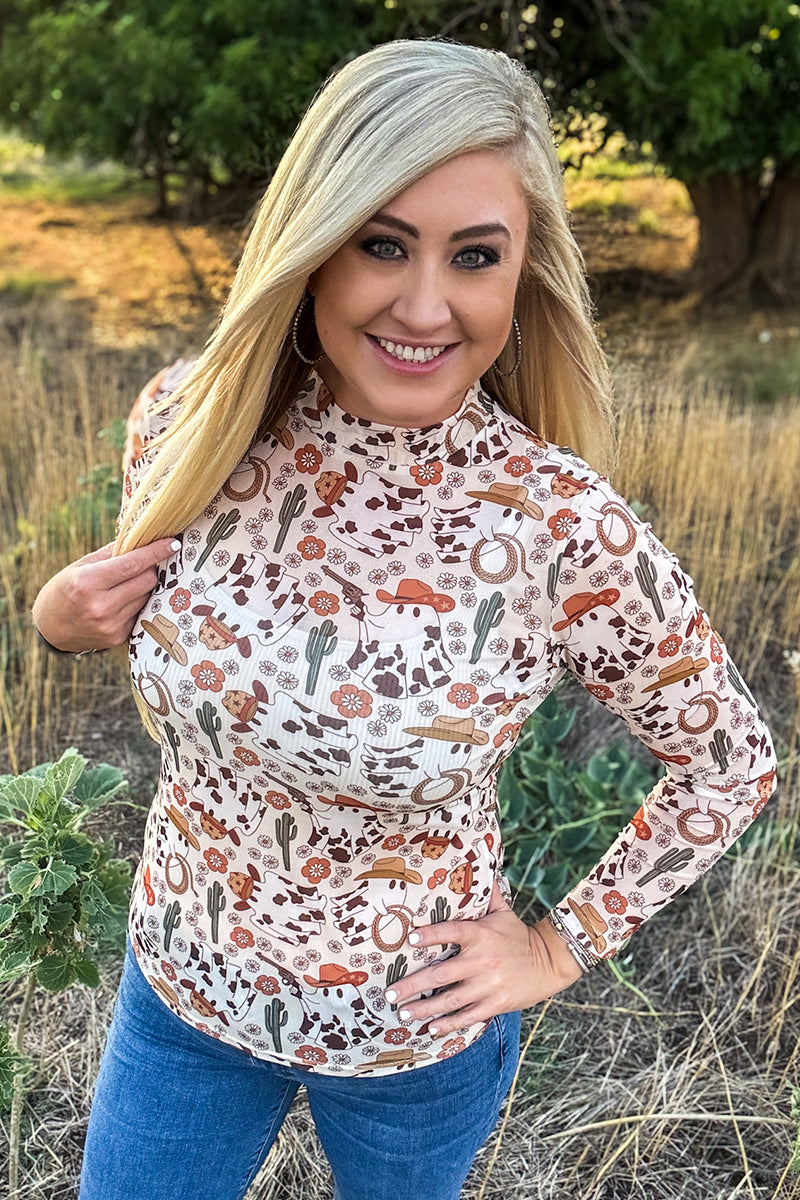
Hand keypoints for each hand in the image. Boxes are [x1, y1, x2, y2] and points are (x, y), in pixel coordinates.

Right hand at [32, 537, 179, 652]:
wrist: (50, 629)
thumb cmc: (64, 590)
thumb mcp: (80, 566)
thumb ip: (111, 554)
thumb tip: (140, 538)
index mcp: (88, 583)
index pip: (132, 564)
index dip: (155, 552)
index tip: (172, 543)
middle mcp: (101, 606)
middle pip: (147, 580)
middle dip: (149, 569)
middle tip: (142, 564)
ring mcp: (111, 624)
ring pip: (147, 596)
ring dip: (143, 587)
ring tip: (126, 585)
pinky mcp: (118, 637)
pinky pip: (141, 613)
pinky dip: (137, 603)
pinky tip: (122, 602)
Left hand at [384, 883, 583, 1037]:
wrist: (548, 963)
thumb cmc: (518, 935)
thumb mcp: (503, 912)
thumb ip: (486, 893)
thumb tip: (479, 861)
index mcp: (480, 935)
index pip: (452, 932)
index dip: (431, 935)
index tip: (410, 939)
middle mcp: (482, 961)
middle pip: (441, 975)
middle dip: (413, 985)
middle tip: (390, 992)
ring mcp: (488, 985)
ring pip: (450, 1000)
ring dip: (424, 1009)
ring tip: (403, 1013)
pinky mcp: (496, 1003)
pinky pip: (468, 1016)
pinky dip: (449, 1024)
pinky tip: (430, 1028)